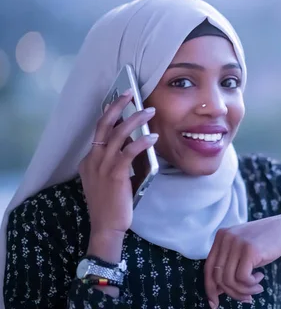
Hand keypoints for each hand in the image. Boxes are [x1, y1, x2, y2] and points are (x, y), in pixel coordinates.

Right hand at [78, 89, 157, 236]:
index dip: (110, 113)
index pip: (99, 130)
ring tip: (149, 111)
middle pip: (104, 124)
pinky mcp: (115, 175)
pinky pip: (129, 152)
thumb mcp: (108, 178)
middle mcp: (93, 159)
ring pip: (118, 134)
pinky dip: (142, 142)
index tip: (120, 100)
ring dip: (135, 120)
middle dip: (118, 106)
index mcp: (89, 159)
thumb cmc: (111, 203)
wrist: (106, 226)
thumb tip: (133, 142)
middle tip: (130, 92)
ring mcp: (103, 166)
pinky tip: (153, 137)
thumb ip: (116, 160)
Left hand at [204, 212, 280, 306]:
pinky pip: (242, 278)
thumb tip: (218, 290)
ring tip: (257, 288)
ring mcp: (237, 242)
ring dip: (244, 290)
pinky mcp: (250, 249)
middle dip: (232, 293)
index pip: (208, 268)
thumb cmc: (269, 241)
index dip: (210, 288)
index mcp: (222, 236)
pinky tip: (261, 277)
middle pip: (218, 277)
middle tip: (247, 298)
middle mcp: (226, 237)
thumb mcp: (245, 251)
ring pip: (230, 280)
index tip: (214, 304)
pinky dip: (251, 284)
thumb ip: (230, 265)